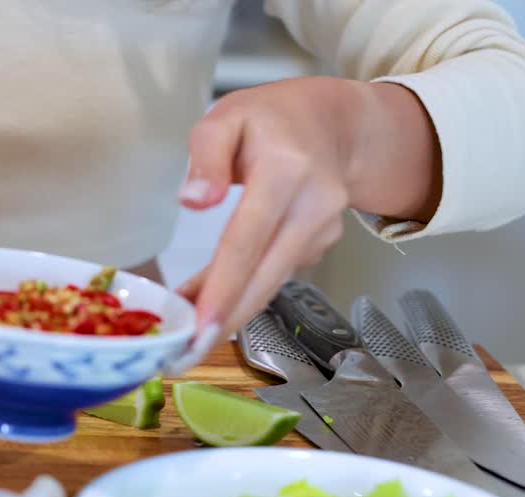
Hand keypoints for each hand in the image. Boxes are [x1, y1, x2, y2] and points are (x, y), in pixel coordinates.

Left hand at [176, 77, 440, 341]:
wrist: (337, 123)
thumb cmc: (272, 118)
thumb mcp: (227, 115)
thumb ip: (206, 155)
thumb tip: (192, 201)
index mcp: (286, 169)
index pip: (248, 238)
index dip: (224, 286)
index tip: (200, 323)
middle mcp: (313, 204)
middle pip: (266, 275)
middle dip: (228, 319)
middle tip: (187, 352)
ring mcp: (323, 228)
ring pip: (270, 282)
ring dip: (231, 308)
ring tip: (188, 327)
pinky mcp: (322, 245)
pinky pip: (274, 273)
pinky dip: (243, 288)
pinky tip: (213, 296)